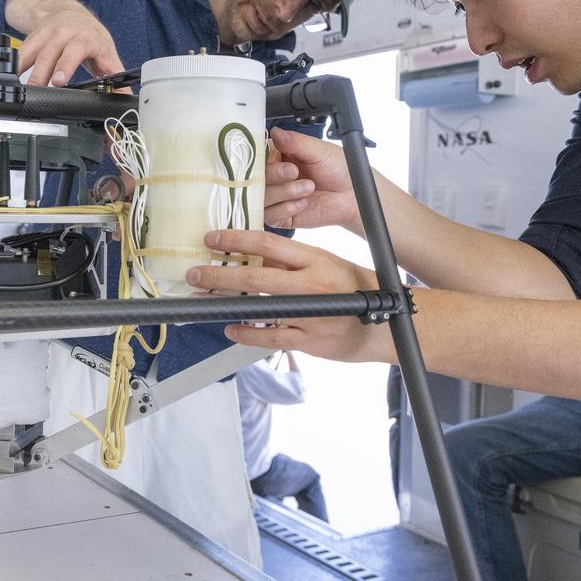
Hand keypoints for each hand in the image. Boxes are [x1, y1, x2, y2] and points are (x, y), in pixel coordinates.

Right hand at [7, 0, 123, 86]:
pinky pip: (22, 51)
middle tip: (38, 90)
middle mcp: (64, 33)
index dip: (66, 64)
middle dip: (42, 74)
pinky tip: (10, 78)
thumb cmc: (90, 35)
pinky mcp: (32, 37)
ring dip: (26, 73)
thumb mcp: (107, 53)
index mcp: (85, 38)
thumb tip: (126, 98)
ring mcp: (46, 34)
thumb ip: (117, 77)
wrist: (68, 11)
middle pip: (50, 54)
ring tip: (23, 91)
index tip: (59, 80)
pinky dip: (16, 65)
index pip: (75, 50)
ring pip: (34, 53)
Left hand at [185, 229, 387, 362]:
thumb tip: (251, 255)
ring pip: (260, 308)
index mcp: (316, 259)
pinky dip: (247, 333)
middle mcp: (312, 285)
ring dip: (225, 303)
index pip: (269, 243)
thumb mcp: (326, 264)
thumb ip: (291, 262)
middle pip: (257, 277)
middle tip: (194, 272)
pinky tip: (229, 328)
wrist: (386, 325)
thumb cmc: (353, 289)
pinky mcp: (310, 341)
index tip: (211, 239)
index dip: (236, 240)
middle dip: (219, 275)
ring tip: (202, 298)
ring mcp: (311, 315)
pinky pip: (271, 338)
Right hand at [264, 127, 361, 230]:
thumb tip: (276, 132)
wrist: (351, 195)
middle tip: (294, 172)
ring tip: (307, 188)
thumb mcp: (318, 150)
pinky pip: (269, 215)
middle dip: (274, 176)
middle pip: (254, 178)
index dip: (261, 159)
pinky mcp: (279, 215)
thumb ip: (295, 142)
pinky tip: (303, 203)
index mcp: (277, 156)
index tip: (277, 159)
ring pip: (260, 197)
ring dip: (284, 192)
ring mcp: (274, 196)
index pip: (256, 156)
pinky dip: (286, 208)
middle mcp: (272, 176)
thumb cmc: (339, 169)